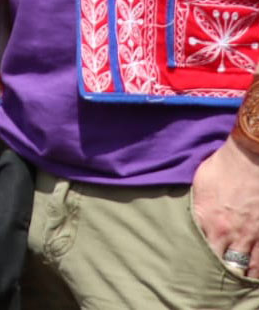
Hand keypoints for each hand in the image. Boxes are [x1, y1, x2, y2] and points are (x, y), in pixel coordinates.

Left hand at [192, 136, 258, 278]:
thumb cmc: (222, 168)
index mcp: (208, 223)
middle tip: (215, 288)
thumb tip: (192, 222)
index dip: (200, 267)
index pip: (202, 255)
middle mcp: (231, 234)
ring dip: (243, 277)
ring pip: (249, 268)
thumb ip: (197, 209)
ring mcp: (253, 235)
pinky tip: (255, 276)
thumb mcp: (198, 187)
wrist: (250, 157)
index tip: (195, 276)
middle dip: (222, 278)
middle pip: (226, 267)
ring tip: (237, 286)